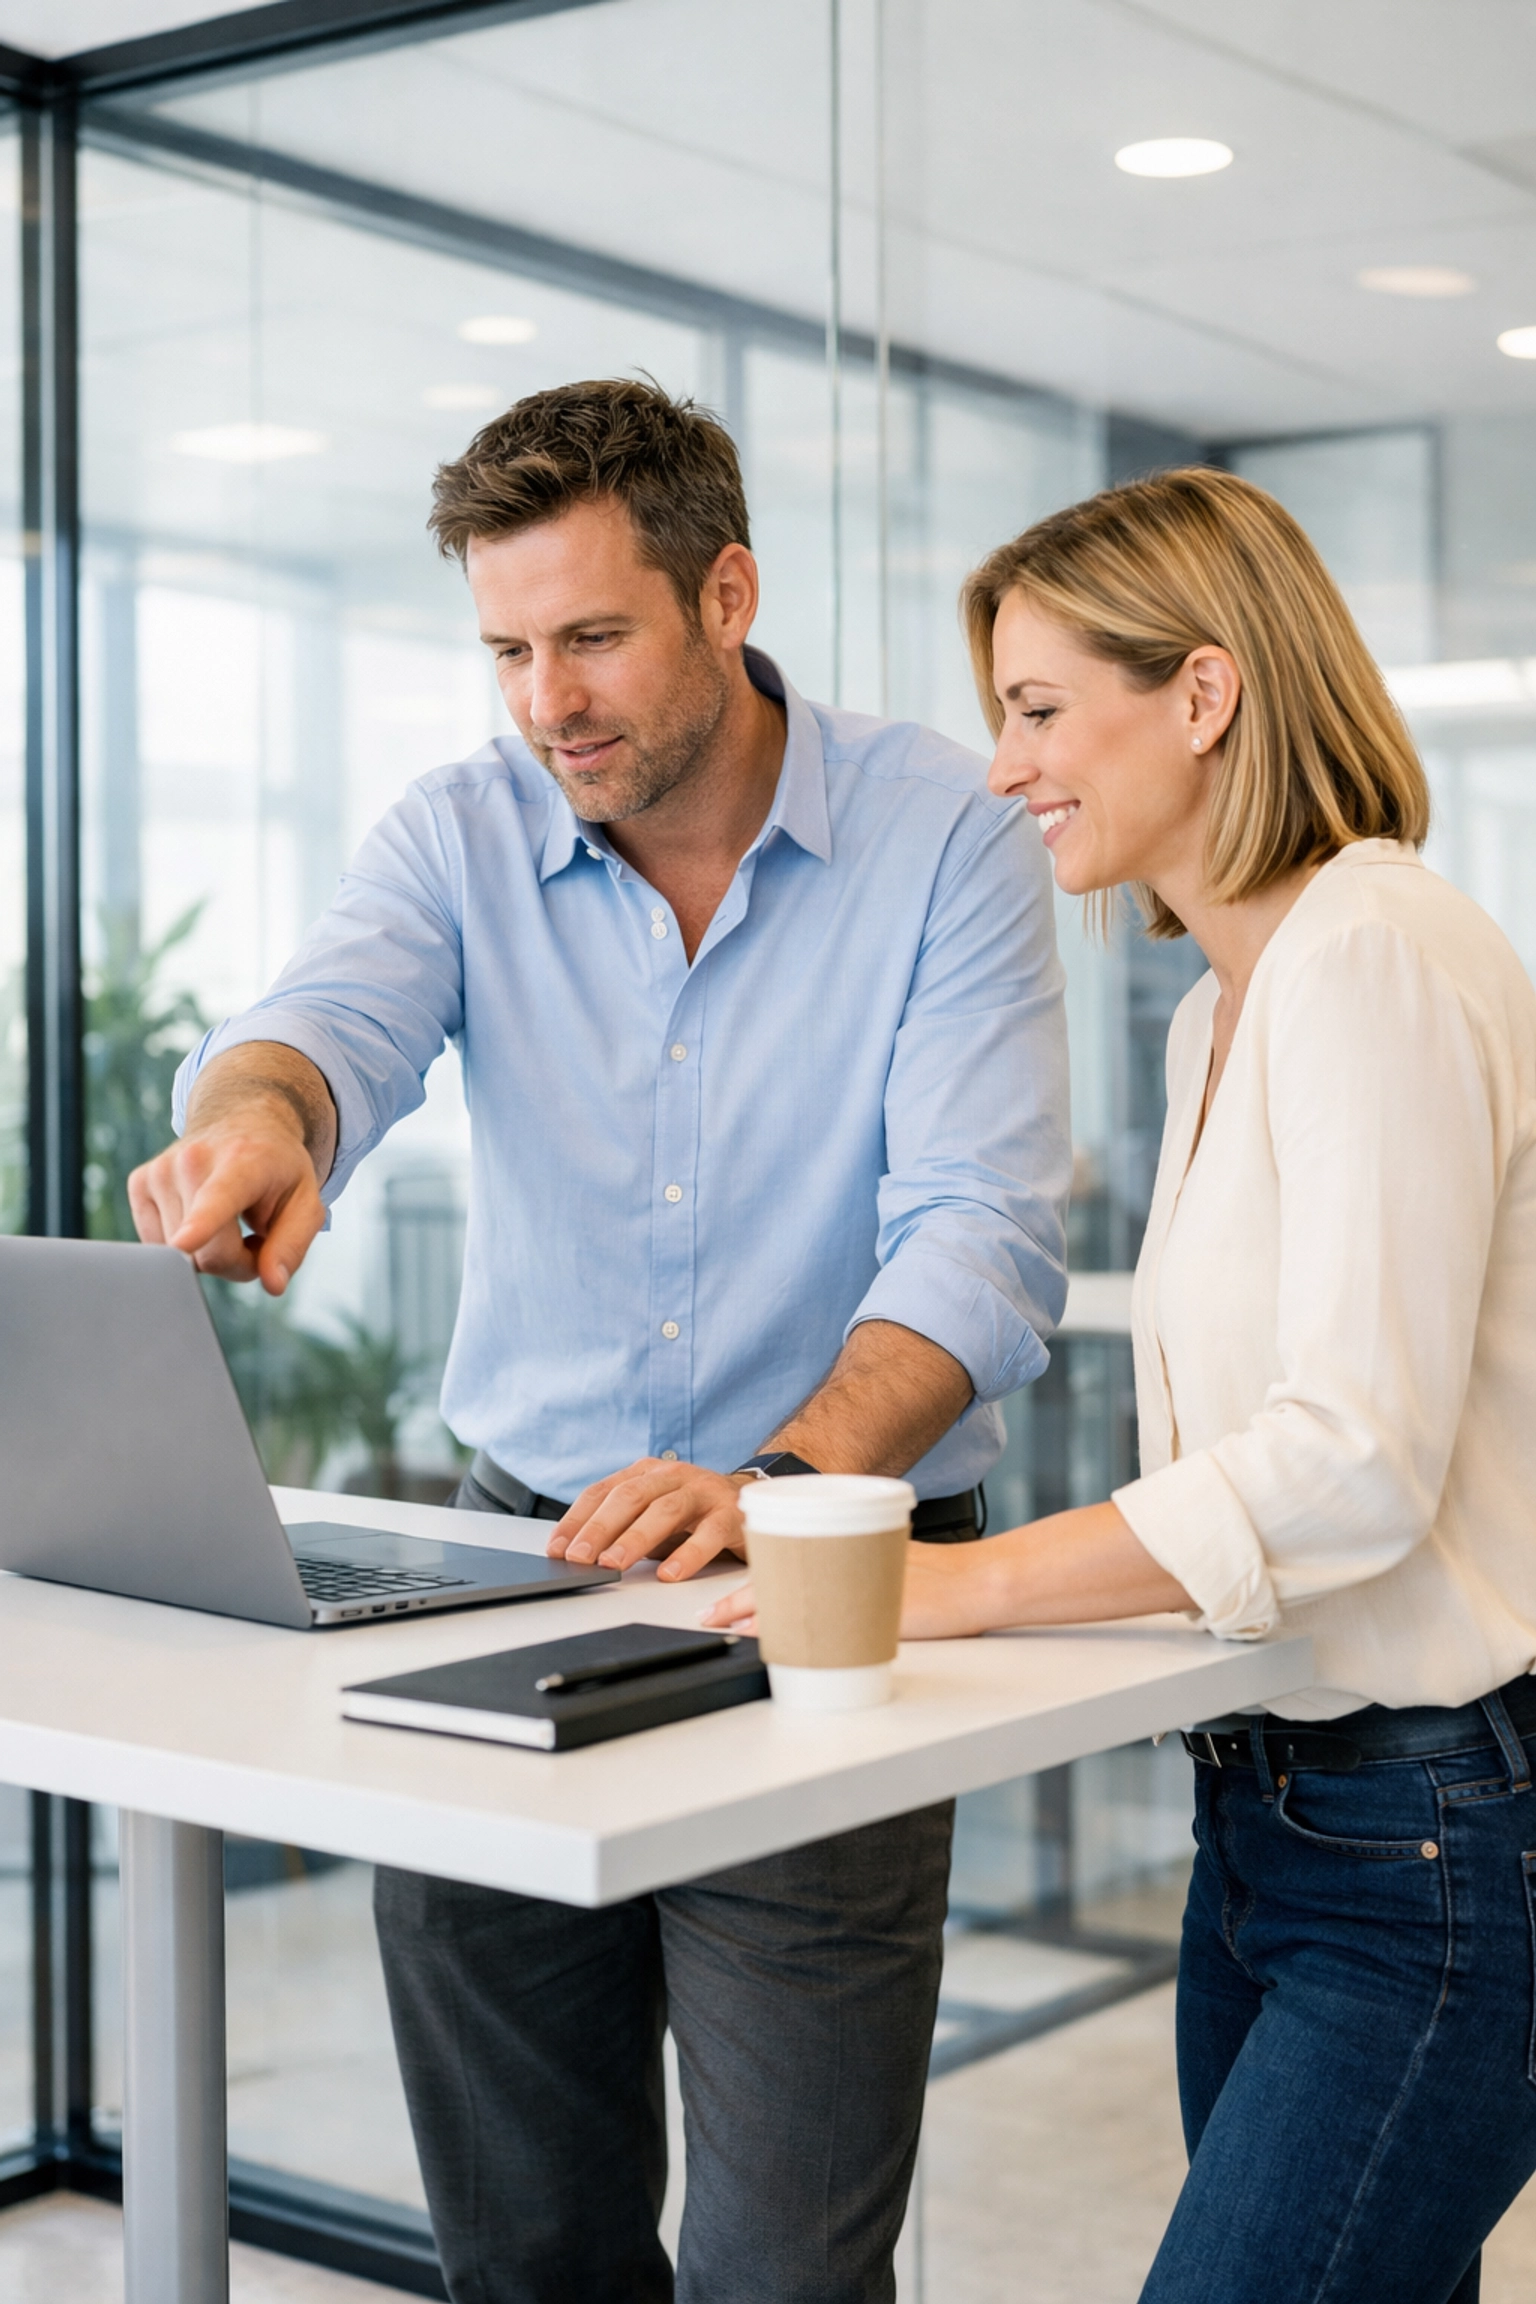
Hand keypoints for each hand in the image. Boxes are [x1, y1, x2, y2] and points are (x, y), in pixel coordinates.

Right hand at [128, 1122, 325, 1295]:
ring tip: (227, 1221)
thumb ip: (292, 1245)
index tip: (184, 1242)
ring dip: (207, 1254)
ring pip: (179, 1255)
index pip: (218, 1199)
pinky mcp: (139, 1183)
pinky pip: (157, 1246)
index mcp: (243, 1161)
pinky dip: (182, 1245)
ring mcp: (160, 1170)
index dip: (201, 1224)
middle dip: (234, 1261)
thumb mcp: (306, 1203)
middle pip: (206, 1253)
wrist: (243, 1122)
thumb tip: (273, 1284)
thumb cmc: (278, 1170)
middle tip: (253, 1236)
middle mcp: (193, 1159)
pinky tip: (199, 1219)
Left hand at [547, 1459, 749, 1579]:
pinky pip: (709, 1533)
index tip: (557, 1548)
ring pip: (666, 1510)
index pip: (603, 1492)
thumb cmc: (695, 1514)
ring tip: (614, 1564)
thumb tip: (581, 1557)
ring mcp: (704, 1491)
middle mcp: (674, 1475)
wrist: (754, 1501)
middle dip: (599, 1529)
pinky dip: (688, 1555)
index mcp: (647, 1473)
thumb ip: (623, 1529)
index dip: (577, 1520)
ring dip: (636, 1539)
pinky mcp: (733, 1513)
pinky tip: (670, 1574)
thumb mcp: (654, 1516)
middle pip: (629, 1497)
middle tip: (579, 1558)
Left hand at [701, 1541, 991, 1641]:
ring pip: (793, 1602)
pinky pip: (821, 1629)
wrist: (980, 1581)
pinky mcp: (871, 1616)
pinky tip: (775, 1644)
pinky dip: (793, 1637)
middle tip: (709, 1614)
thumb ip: (854, 1566)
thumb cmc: (943, 1575)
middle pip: (780, 1581)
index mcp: (847, 1552)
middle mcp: (846, 1568)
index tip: (722, 1591)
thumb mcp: (889, 1558)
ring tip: (725, 1627)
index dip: (751, 1578)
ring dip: (756, 1617)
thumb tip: (823, 1582)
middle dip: (738, 1601)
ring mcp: (856, 1593)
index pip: (787, 1560)